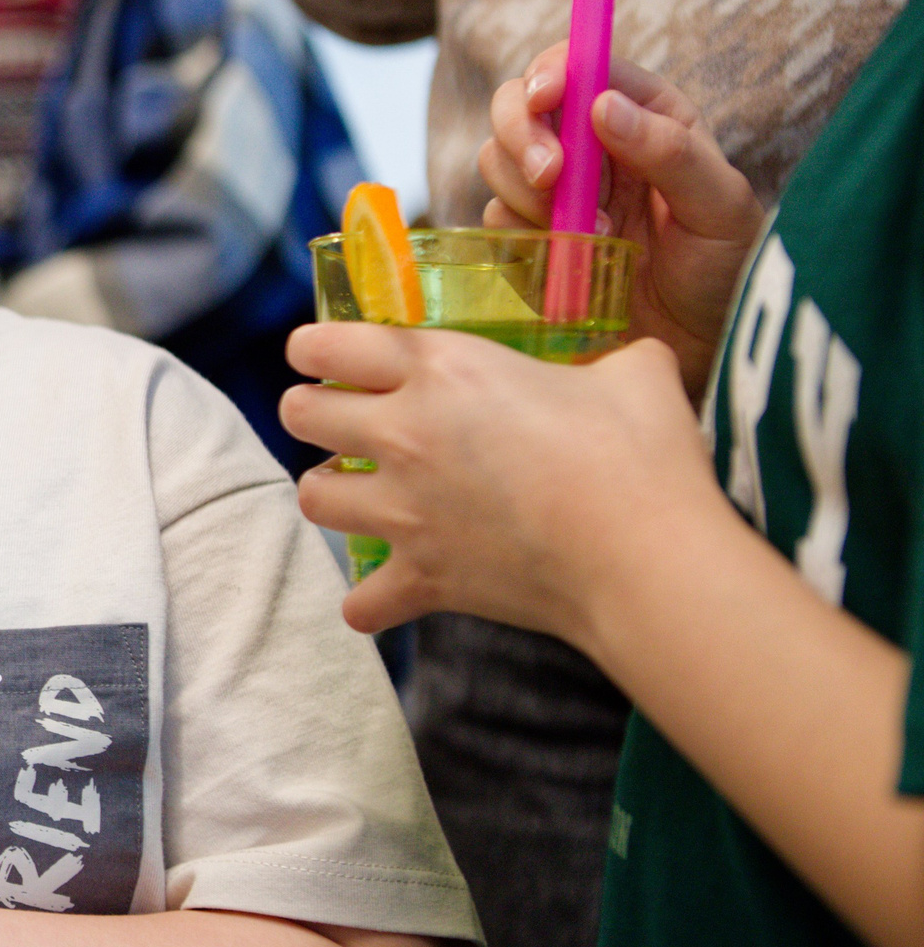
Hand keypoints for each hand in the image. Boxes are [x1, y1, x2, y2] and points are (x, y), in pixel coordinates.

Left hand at [282, 326, 725, 642]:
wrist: (646, 556)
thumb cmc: (640, 455)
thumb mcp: (634, 372)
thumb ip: (610, 360)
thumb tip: (630, 365)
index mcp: (441, 370)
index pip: (330, 344)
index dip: (313, 346)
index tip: (318, 353)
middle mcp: (404, 435)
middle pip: (300, 414)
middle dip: (312, 412)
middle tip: (340, 419)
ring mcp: (405, 512)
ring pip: (312, 498)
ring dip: (330, 492)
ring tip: (359, 491)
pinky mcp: (423, 578)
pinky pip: (362, 602)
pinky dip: (371, 601)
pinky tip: (389, 591)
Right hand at [480, 42, 763, 399]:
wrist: (698, 349)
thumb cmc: (724, 272)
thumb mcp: (720, 208)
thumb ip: (670, 151)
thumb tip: (602, 105)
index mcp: (643, 113)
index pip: (579, 65)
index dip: (551, 72)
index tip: (547, 99)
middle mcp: (590, 144)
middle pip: (517, 102)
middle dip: (522, 134)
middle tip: (552, 178)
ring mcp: (553, 191)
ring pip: (495, 159)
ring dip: (528, 195)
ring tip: (591, 236)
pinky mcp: (527, 237)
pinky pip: (493, 219)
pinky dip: (522, 237)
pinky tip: (570, 260)